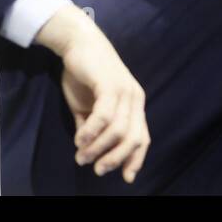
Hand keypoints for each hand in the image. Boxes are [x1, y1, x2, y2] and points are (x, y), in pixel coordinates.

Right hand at [35, 5, 149, 183]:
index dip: (136, 159)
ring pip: (118, 130)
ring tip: (81, 156)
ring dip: (98, 148)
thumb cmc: (85, 75)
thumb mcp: (88, 108)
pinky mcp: (110, 84)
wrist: (78, 43)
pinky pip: (104, 116)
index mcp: (134, 105)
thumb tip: (87, 152)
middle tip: (97, 169)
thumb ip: (90, 128)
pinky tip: (80, 139)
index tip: (126, 178)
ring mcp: (125, 91)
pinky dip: (92, 132)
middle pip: (133, 138)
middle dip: (115, 159)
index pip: (142, 137)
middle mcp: (135, 99)